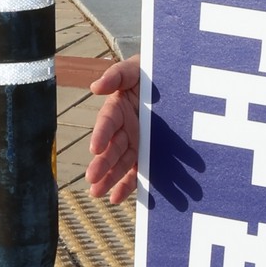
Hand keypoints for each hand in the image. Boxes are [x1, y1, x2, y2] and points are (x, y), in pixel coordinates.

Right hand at [86, 57, 140, 204]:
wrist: (173, 81)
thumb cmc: (150, 73)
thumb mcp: (135, 68)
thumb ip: (117, 75)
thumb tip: (95, 87)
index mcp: (118, 108)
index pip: (107, 122)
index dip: (101, 134)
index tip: (94, 148)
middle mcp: (124, 128)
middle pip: (111, 148)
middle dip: (101, 164)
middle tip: (91, 178)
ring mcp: (134, 143)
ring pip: (120, 164)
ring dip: (109, 178)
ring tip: (98, 193)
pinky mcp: (146, 155)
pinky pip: (136, 172)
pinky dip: (126, 185)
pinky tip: (115, 198)